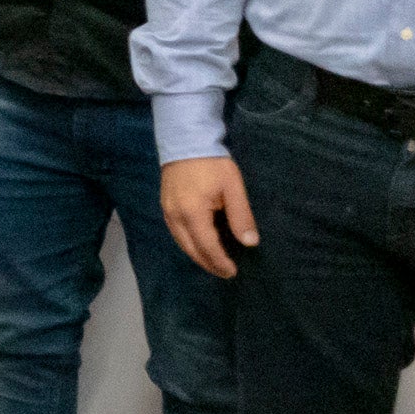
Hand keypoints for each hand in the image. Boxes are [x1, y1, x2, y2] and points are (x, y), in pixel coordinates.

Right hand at [163, 154, 256, 278]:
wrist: (185, 141)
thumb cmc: (212, 164)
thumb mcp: (233, 188)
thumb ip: (241, 216)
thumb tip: (250, 242)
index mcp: (193, 213)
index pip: (207, 246)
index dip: (220, 261)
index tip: (233, 271)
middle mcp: (175, 217)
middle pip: (191, 249)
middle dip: (208, 263)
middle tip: (224, 272)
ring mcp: (167, 212)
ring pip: (181, 243)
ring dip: (197, 256)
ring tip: (213, 262)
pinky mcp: (165, 206)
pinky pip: (175, 233)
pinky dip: (188, 244)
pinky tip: (198, 245)